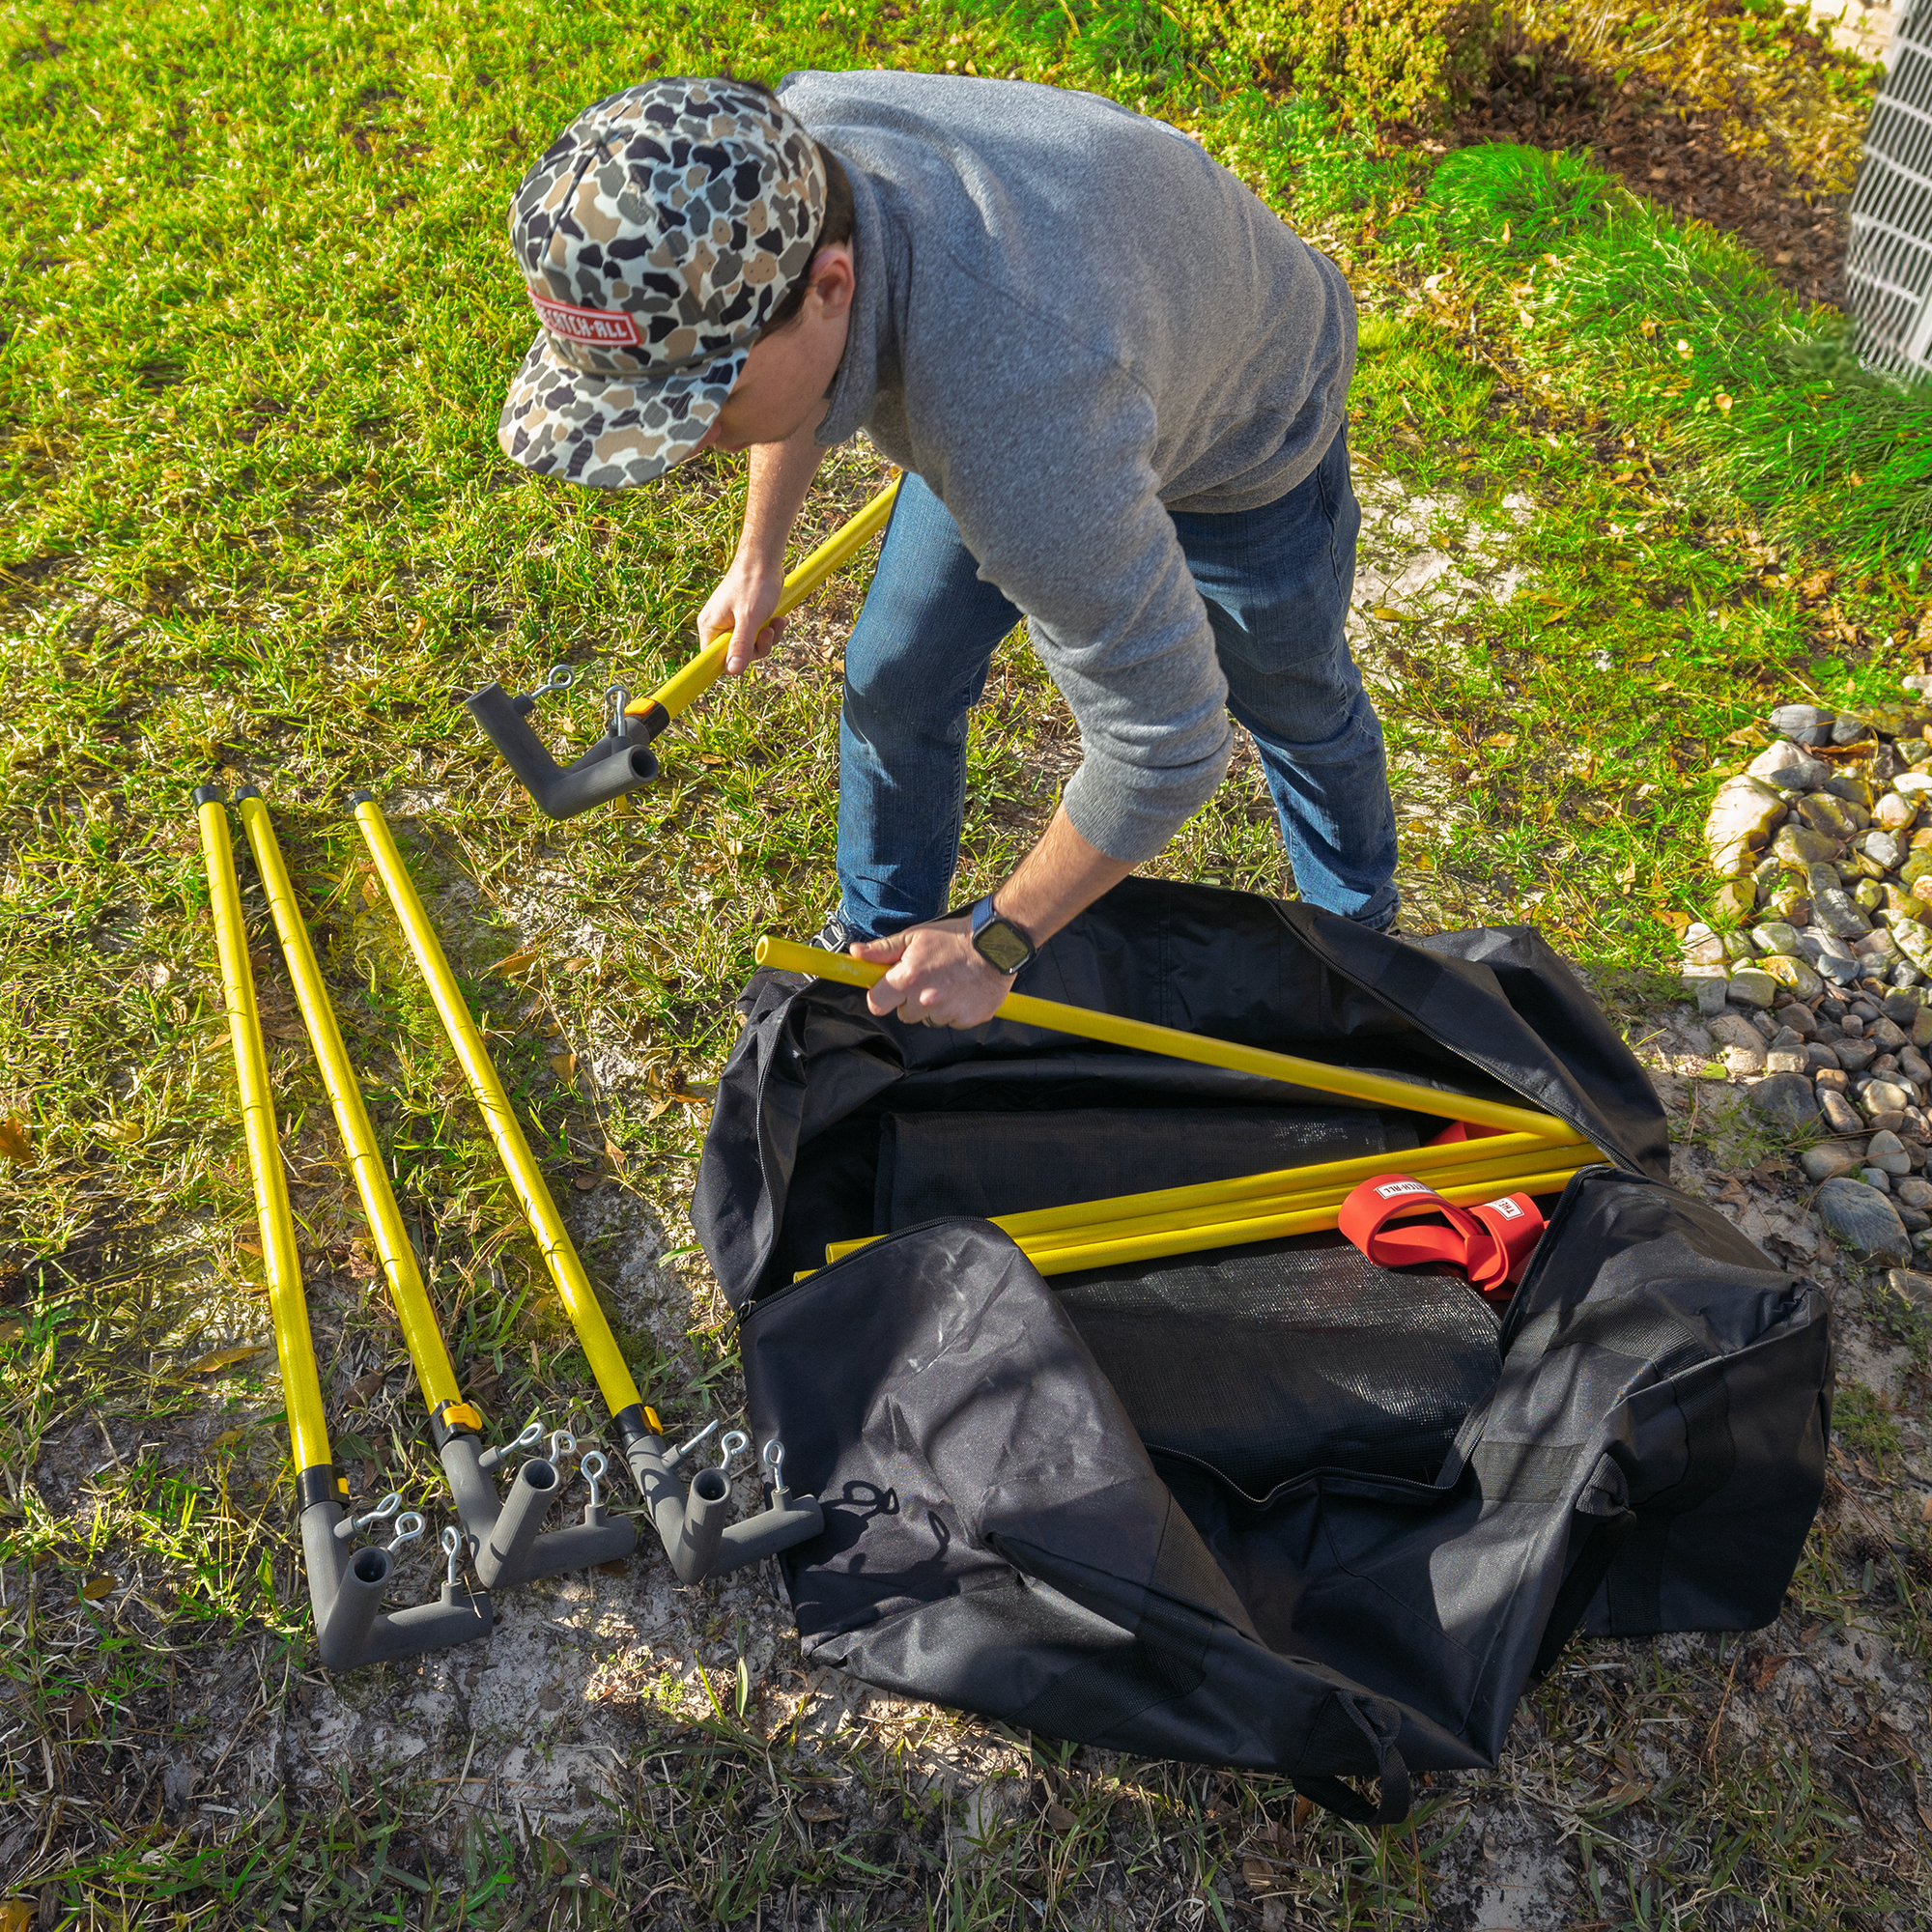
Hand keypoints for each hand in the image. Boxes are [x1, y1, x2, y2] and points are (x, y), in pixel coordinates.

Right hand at [696, 552, 787, 674]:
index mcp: (710, 627)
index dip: (730, 665)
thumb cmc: (754, 584)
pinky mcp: (746, 618)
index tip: (744, 663)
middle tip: (767, 632)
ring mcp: (733, 622)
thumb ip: (741, 645)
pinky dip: (771, 629)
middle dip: (758, 647)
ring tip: (776, 621)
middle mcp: (718, 626)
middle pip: (737, 655)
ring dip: (768, 637)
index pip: (713, 659)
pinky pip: (758, 634)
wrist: (764, 559)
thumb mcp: (749, 618)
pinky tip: (779, 618)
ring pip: (751, 645)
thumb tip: (733, 671)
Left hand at [851, 918, 1013, 1029]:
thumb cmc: (953, 938)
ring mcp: (949, 1012)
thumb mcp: (914, 937)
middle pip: (904, 1014)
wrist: (996, 943)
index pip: (876, 1004)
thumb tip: (855, 953)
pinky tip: (962, 991)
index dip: (881, 996)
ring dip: (934, 1006)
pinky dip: (955, 1011)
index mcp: (909, 978)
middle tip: (926, 978)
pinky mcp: (969, 1019)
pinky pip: (952, 1022)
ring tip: (948, 982)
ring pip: (929, 1019)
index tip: (889, 989)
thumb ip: (882, 950)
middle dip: (910, 1000)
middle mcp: (927, 999)